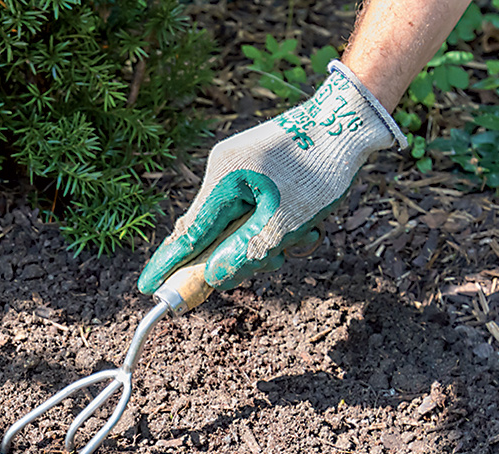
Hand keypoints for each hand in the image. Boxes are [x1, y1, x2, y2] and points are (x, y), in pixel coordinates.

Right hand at [138, 61, 406, 294]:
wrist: (351, 119)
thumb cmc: (321, 169)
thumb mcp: (287, 221)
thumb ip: (247, 253)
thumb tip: (213, 278)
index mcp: (223, 181)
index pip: (188, 235)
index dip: (169, 265)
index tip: (147, 288)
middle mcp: (222, 171)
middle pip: (214, 233)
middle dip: (242, 255)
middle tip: (274, 264)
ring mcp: (238, 167)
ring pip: (238, 224)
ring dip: (268, 241)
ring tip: (305, 237)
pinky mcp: (256, 168)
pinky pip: (253, 208)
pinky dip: (275, 224)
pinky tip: (306, 224)